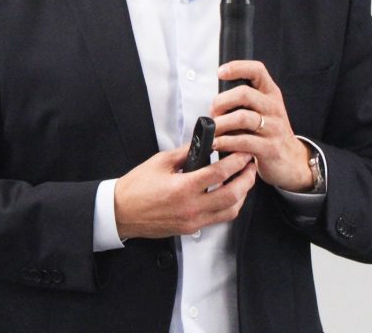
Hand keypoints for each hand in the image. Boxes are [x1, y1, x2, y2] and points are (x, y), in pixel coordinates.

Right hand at [113, 146, 256, 239]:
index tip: (243, 152)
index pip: (219, 174)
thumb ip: (185, 152)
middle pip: (233, 195)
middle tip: (250, 164)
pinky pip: (218, 219)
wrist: (121, 212)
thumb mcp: (160, 162)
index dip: (236, 161)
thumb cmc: (136, 188)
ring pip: (230, 211)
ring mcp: (193, 221)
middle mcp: (191, 207)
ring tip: (244, 178)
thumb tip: (204, 143)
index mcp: (183, 188)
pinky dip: (230, 206)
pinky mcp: (191, 228)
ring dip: (242, 194)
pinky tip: (230, 194)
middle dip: (247, 178)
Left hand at [211, 60, 315, 192]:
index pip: (257, 70)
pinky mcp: (269, 147)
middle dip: (221, 102)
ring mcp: (273, 128)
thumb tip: (215, 103)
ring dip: (221, 124)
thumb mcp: (262, 111)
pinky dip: (225, 142)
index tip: (220, 72)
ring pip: (242, 118)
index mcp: (271, 94)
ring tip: (212, 131)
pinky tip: (217, 144)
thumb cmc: (269, 133)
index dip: (237, 67)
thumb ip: (243, 103)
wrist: (291, 160)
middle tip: (213, 113)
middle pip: (244, 94)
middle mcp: (273, 107)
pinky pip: (243, 141)